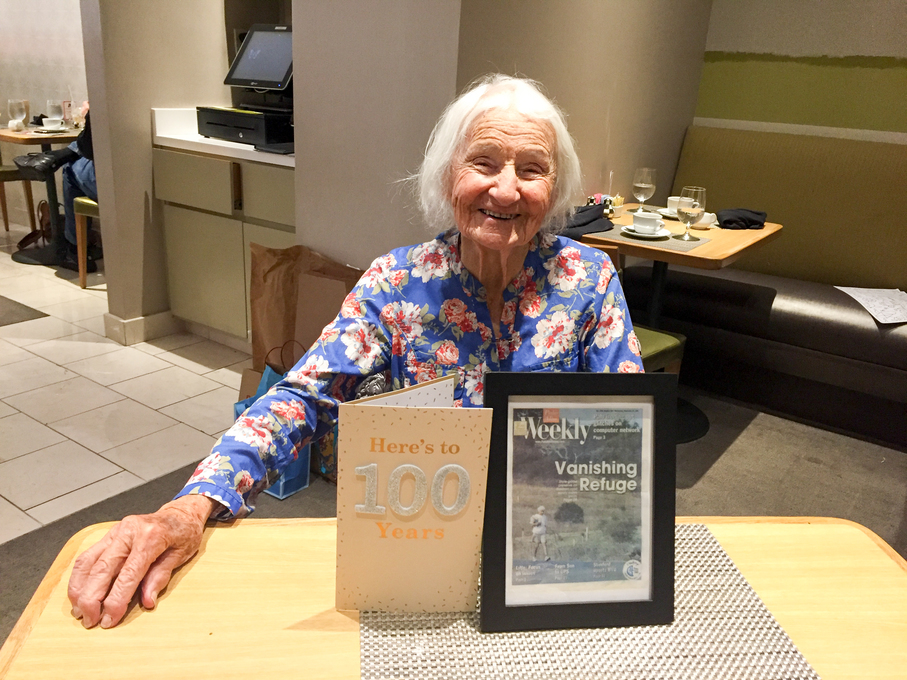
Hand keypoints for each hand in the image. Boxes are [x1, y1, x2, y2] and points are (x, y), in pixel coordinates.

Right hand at [67, 494, 215, 628]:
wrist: (181, 512)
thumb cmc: (184, 532)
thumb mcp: (181, 554)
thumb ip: (161, 576)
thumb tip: (147, 601)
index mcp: (151, 536)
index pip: (128, 574)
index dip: (116, 600)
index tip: (109, 620)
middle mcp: (129, 532)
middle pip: (102, 568)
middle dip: (91, 599)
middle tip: (89, 621)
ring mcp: (116, 531)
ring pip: (88, 562)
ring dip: (79, 589)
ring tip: (79, 611)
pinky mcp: (108, 534)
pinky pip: (87, 556)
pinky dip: (80, 576)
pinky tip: (79, 592)